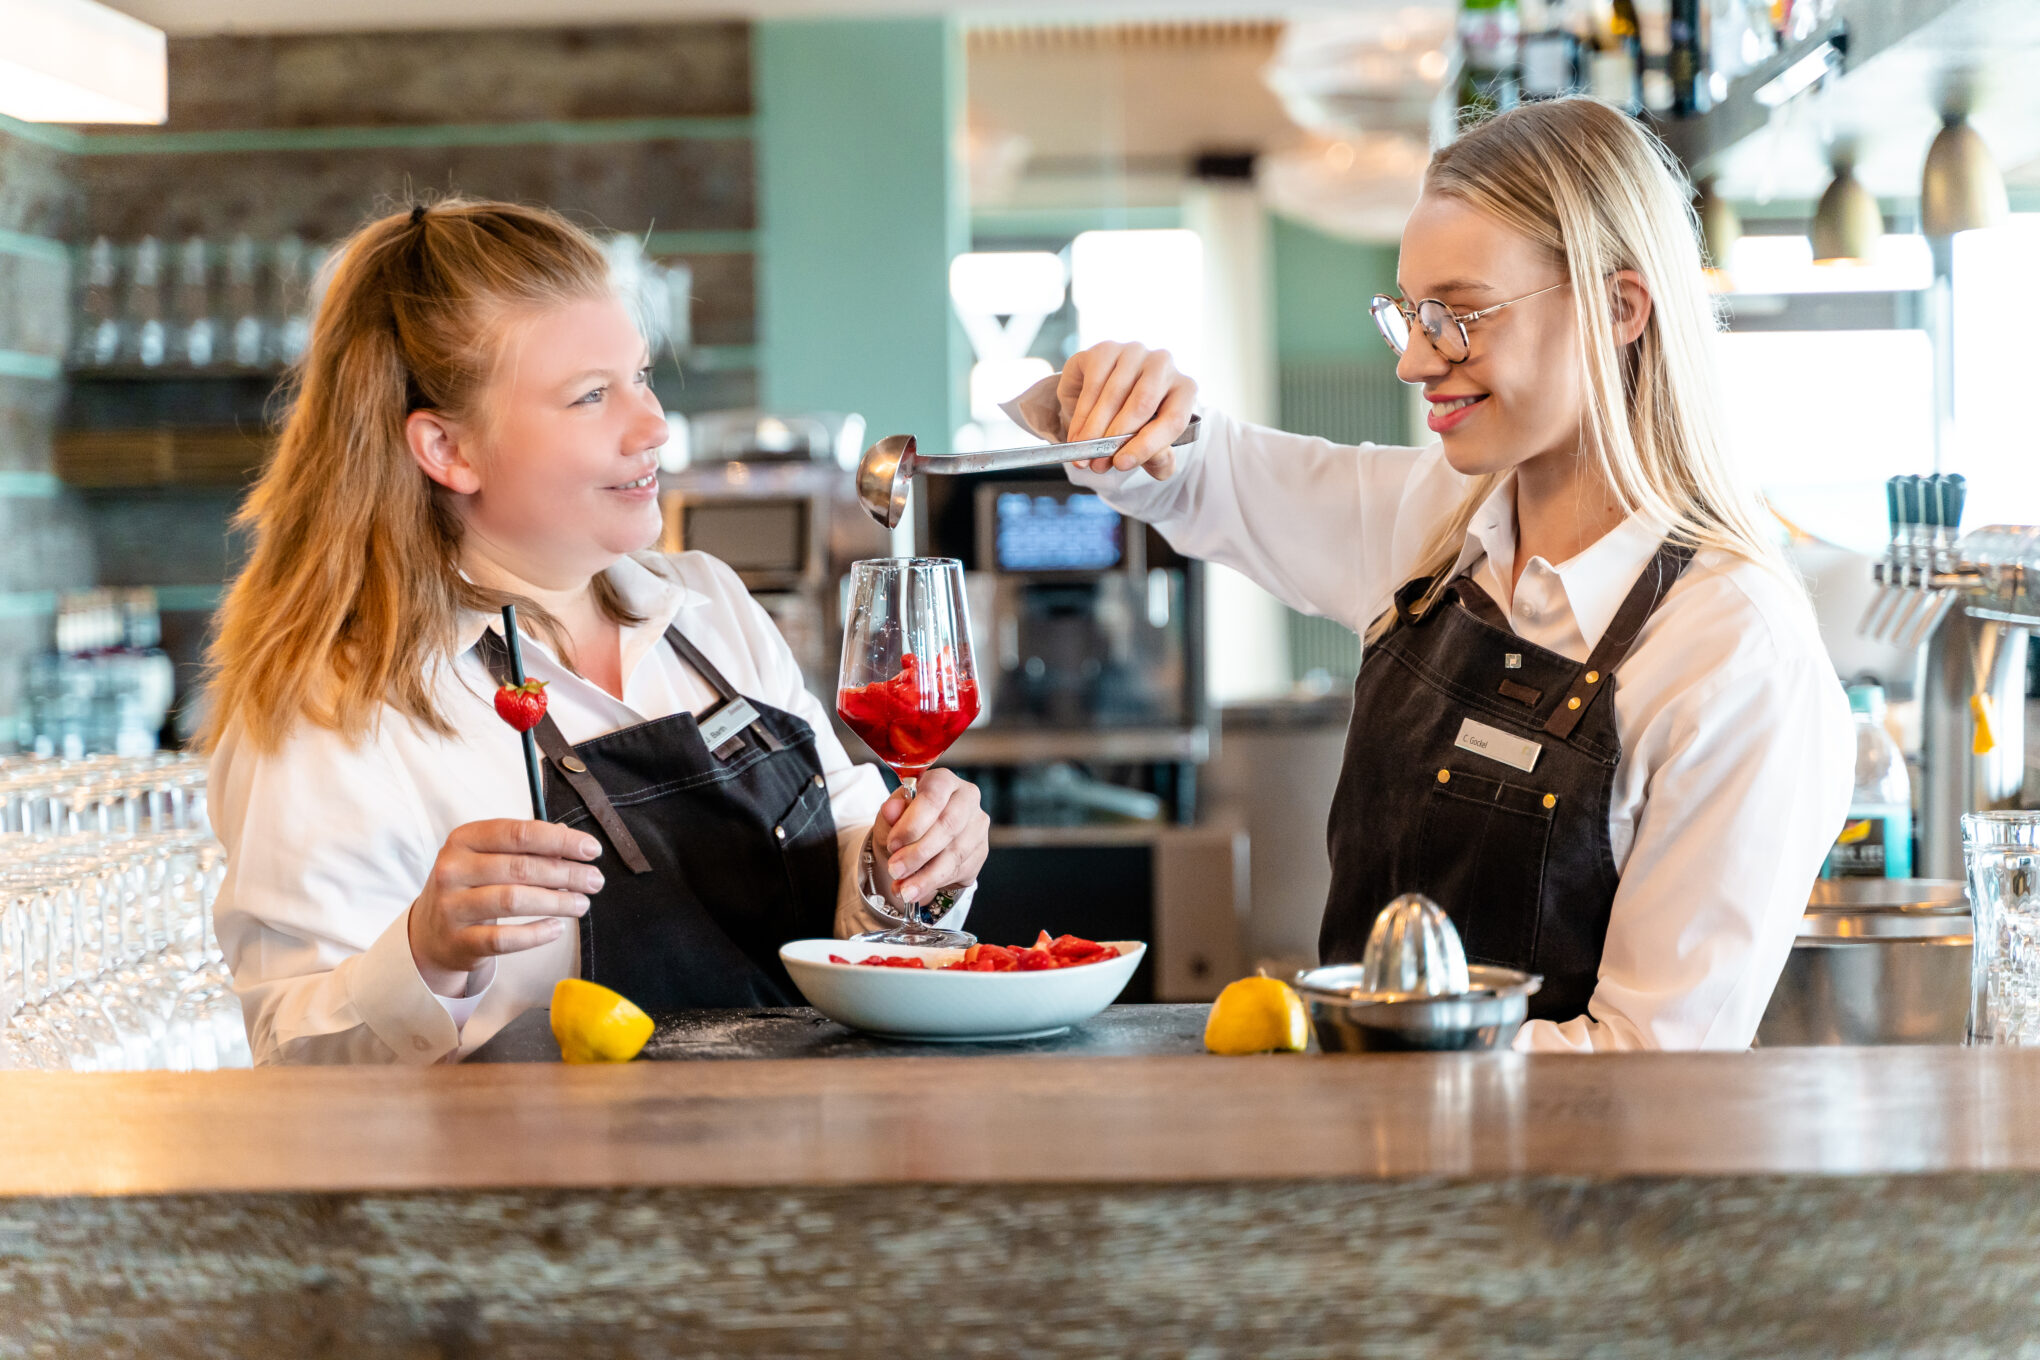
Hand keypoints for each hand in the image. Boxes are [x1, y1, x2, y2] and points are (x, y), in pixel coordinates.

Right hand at [407, 819, 604, 995]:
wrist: (429, 932)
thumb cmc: (470, 886)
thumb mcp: (489, 857)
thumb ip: (527, 847)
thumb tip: (572, 840)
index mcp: (464, 839)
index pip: (519, 833)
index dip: (559, 841)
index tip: (591, 850)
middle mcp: (453, 869)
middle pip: (521, 867)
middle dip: (566, 874)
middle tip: (595, 880)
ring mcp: (452, 906)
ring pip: (513, 900)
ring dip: (556, 902)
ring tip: (582, 904)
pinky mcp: (459, 941)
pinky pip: (504, 939)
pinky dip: (535, 934)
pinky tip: (557, 929)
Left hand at [870, 769, 989, 909]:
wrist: (917, 843)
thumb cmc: (905, 823)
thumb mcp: (890, 817)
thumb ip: (890, 813)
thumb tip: (891, 809)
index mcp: (943, 781)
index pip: (933, 797)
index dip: (913, 823)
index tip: (893, 844)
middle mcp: (967, 798)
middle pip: (947, 826)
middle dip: (918, 853)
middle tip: (895, 870)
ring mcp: (978, 825)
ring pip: (954, 854)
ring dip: (926, 875)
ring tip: (903, 889)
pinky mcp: (981, 850)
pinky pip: (959, 870)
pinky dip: (934, 883)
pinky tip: (916, 890)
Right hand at [1058, 341, 1197, 479]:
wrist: (1108, 396)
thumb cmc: (1138, 424)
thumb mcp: (1153, 446)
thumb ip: (1158, 458)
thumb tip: (1142, 458)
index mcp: (1184, 389)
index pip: (1173, 419)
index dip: (1147, 445)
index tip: (1121, 464)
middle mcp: (1163, 364)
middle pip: (1142, 404)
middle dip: (1115, 439)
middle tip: (1098, 464)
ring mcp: (1134, 352)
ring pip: (1114, 395)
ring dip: (1094, 430)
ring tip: (1084, 455)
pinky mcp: (1106, 349)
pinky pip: (1093, 384)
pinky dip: (1082, 415)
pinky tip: (1076, 436)